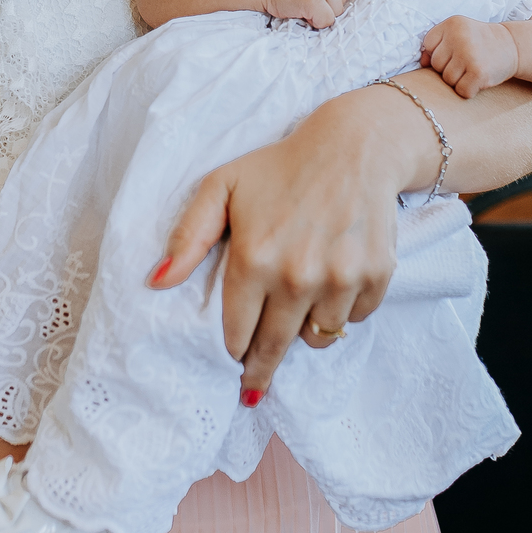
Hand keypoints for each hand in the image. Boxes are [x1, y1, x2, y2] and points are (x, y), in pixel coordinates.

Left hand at [151, 90, 410, 399]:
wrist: (355, 147)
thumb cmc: (280, 166)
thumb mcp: (222, 187)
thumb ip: (188, 237)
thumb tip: (157, 283)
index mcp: (254, 259)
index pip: (237, 333)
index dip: (233, 348)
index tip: (233, 355)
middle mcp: (297, 276)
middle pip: (274, 347)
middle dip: (261, 368)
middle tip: (255, 385)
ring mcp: (340, 279)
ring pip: (318, 338)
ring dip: (304, 333)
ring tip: (297, 312)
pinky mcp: (375, 276)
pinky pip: (354, 319)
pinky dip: (342, 312)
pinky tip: (333, 286)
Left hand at [421, 15, 518, 98]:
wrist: (513, 45)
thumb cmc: (480, 42)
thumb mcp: (458, 34)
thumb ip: (437, 44)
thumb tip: (423, 62)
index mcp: (451, 23)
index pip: (428, 46)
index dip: (440, 53)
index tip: (456, 51)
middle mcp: (459, 37)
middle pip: (436, 65)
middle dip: (449, 68)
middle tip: (467, 61)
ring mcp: (469, 55)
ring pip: (447, 80)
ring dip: (459, 80)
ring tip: (473, 69)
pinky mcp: (478, 73)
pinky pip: (461, 90)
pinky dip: (469, 90)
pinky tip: (478, 78)